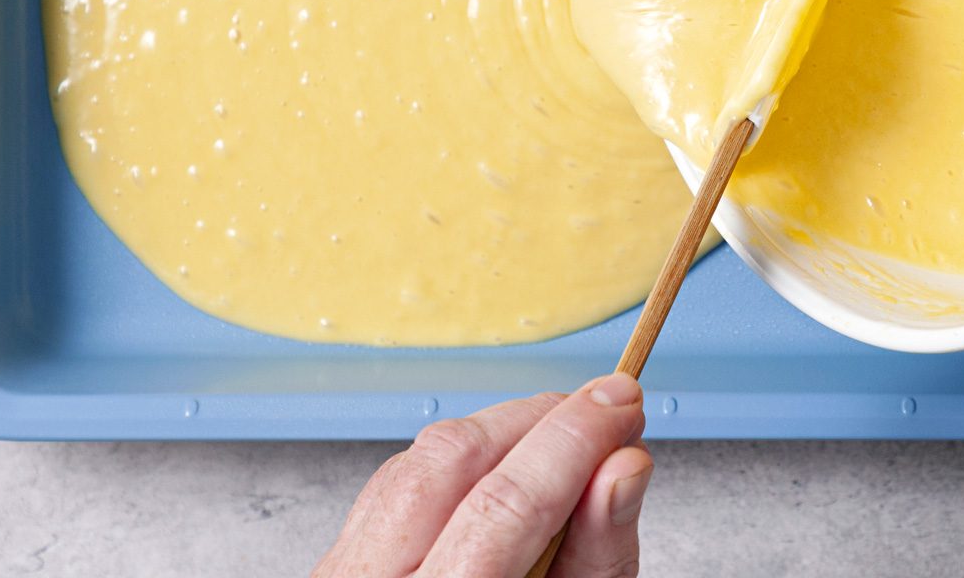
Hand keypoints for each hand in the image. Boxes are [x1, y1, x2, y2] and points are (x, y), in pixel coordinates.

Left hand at [314, 374, 651, 576]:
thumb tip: (623, 468)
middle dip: (541, 421)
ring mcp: (342, 573)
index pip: (507, 506)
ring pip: (418, 460)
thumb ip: (596, 556)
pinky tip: (508, 464)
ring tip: (568, 436)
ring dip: (503, 431)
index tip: (622, 402)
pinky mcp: (340, 558)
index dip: (575, 439)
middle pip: (452, 462)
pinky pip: (398, 482)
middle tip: (609, 410)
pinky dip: (461, 460)